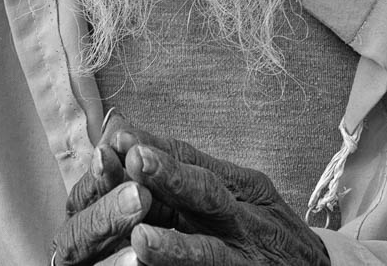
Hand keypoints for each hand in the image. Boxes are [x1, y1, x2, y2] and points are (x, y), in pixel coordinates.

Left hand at [54, 111, 329, 264]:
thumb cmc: (269, 231)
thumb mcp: (241, 192)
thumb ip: (194, 171)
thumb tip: (134, 140)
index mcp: (241, 186)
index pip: (193, 159)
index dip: (155, 146)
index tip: (117, 133)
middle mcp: (247, 217)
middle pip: (205, 192)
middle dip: (168, 175)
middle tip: (131, 157)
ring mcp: (249, 255)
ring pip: (210, 250)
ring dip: (175, 244)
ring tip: (139, 236)